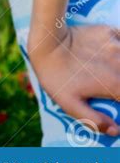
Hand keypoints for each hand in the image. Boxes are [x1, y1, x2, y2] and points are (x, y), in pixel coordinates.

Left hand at [28, 23, 119, 137]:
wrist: (48, 41)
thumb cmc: (57, 76)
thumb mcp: (70, 104)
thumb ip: (94, 121)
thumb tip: (115, 130)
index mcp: (115, 85)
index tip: (115, 101)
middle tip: (111, 86)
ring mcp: (117, 46)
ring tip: (110, 71)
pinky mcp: (109, 31)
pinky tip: (112, 53)